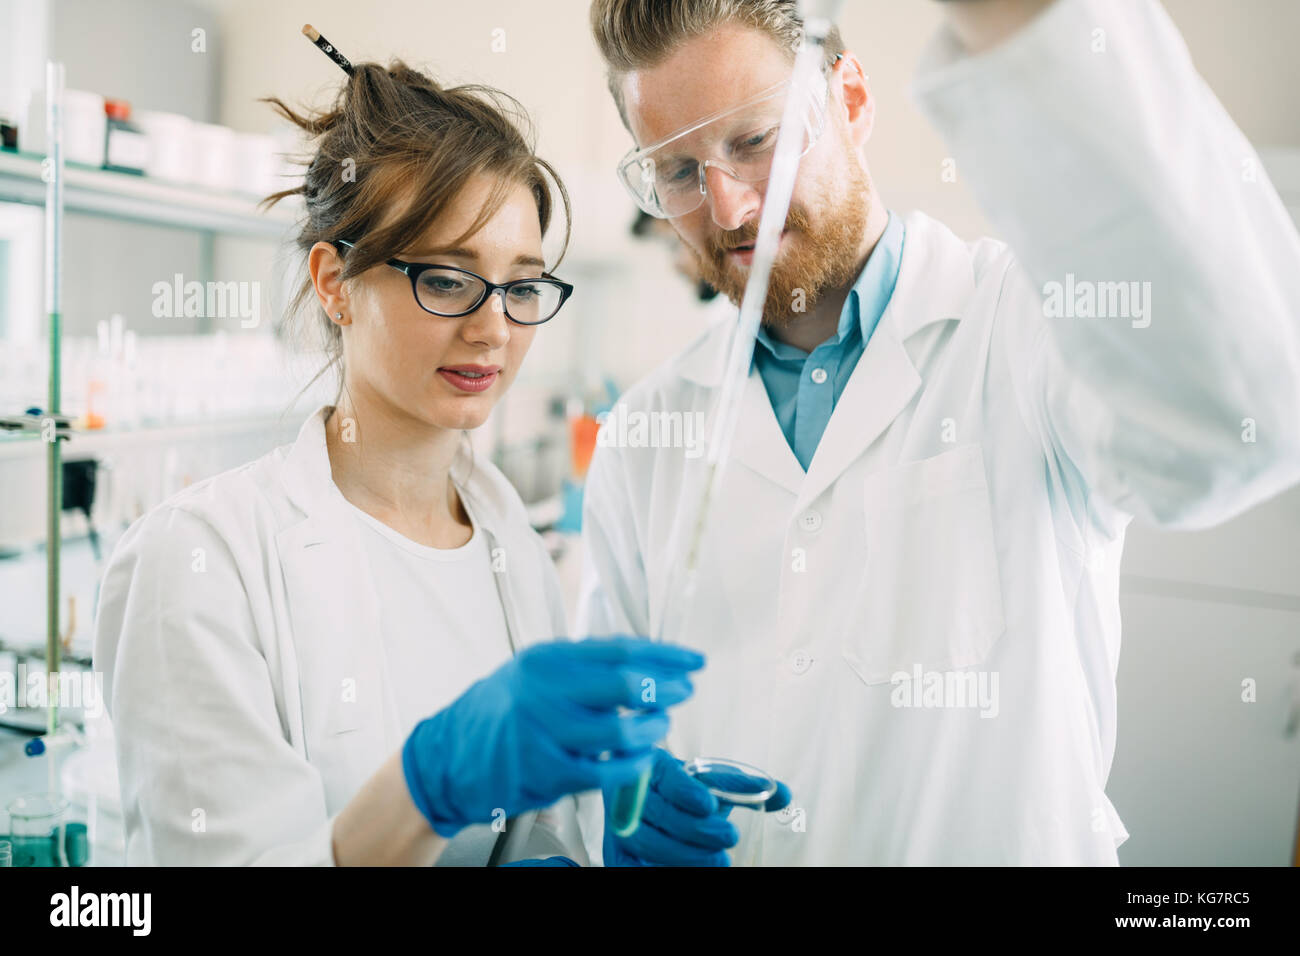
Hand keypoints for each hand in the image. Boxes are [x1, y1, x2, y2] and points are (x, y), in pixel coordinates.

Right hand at [402, 637, 704, 836]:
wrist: (449, 758)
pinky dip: (633, 764)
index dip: (665, 654)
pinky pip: (606, 770)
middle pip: (626, 684)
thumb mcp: (534, 673)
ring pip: (621, 729)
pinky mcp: (546, 773)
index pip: (620, 650)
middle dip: (666, 687)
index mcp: (546, 659)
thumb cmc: (500, 712)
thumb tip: (644, 661)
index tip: (693, 659)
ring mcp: (545, 733)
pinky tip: (644, 757)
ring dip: (653, 728)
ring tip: (661, 725)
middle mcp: (544, 691)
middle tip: (685, 690)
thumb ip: (581, 667)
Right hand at [603, 748, 791, 865]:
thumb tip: (784, 794)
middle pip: (657, 813)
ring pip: (645, 842)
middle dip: (695, 829)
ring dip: (684, 855)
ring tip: (720, 862)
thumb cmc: (683, 793)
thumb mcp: (711, 783)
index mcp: (652, 766)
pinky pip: (634, 865)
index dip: (685, 790)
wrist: (650, 804)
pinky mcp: (617, 855)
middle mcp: (630, 794)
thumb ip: (744, 787)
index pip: (664, 775)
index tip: (710, 804)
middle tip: (730, 837)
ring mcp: (620, 826)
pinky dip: (663, 868)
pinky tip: (691, 870)